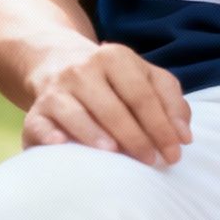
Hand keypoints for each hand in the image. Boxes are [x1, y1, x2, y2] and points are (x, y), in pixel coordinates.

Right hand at [23, 42, 191, 164]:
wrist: (57, 61)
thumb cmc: (113, 80)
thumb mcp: (145, 77)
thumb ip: (170, 101)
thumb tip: (183, 137)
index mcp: (114, 57)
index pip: (142, 96)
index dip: (160, 126)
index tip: (174, 153)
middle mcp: (83, 70)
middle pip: (112, 108)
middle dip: (135, 138)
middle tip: (152, 162)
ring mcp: (56, 89)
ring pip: (76, 114)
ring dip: (95, 136)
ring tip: (115, 155)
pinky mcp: (36, 111)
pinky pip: (40, 124)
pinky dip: (50, 136)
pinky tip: (63, 146)